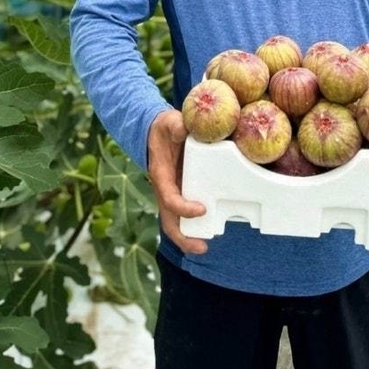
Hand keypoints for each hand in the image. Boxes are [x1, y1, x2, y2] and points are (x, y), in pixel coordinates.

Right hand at [146, 109, 207, 254]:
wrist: (157, 130)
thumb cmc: (165, 127)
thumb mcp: (169, 121)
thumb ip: (176, 125)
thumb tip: (184, 129)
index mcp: (161, 175)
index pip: (169, 198)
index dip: (183, 208)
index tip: (201, 209)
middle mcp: (165, 188)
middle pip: (169, 220)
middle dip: (183, 237)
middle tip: (202, 247)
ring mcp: (172, 192)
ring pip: (175, 222)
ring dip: (187, 237)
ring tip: (204, 247)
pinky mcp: (181, 191)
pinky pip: (184, 213)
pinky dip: (193, 225)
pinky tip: (211, 229)